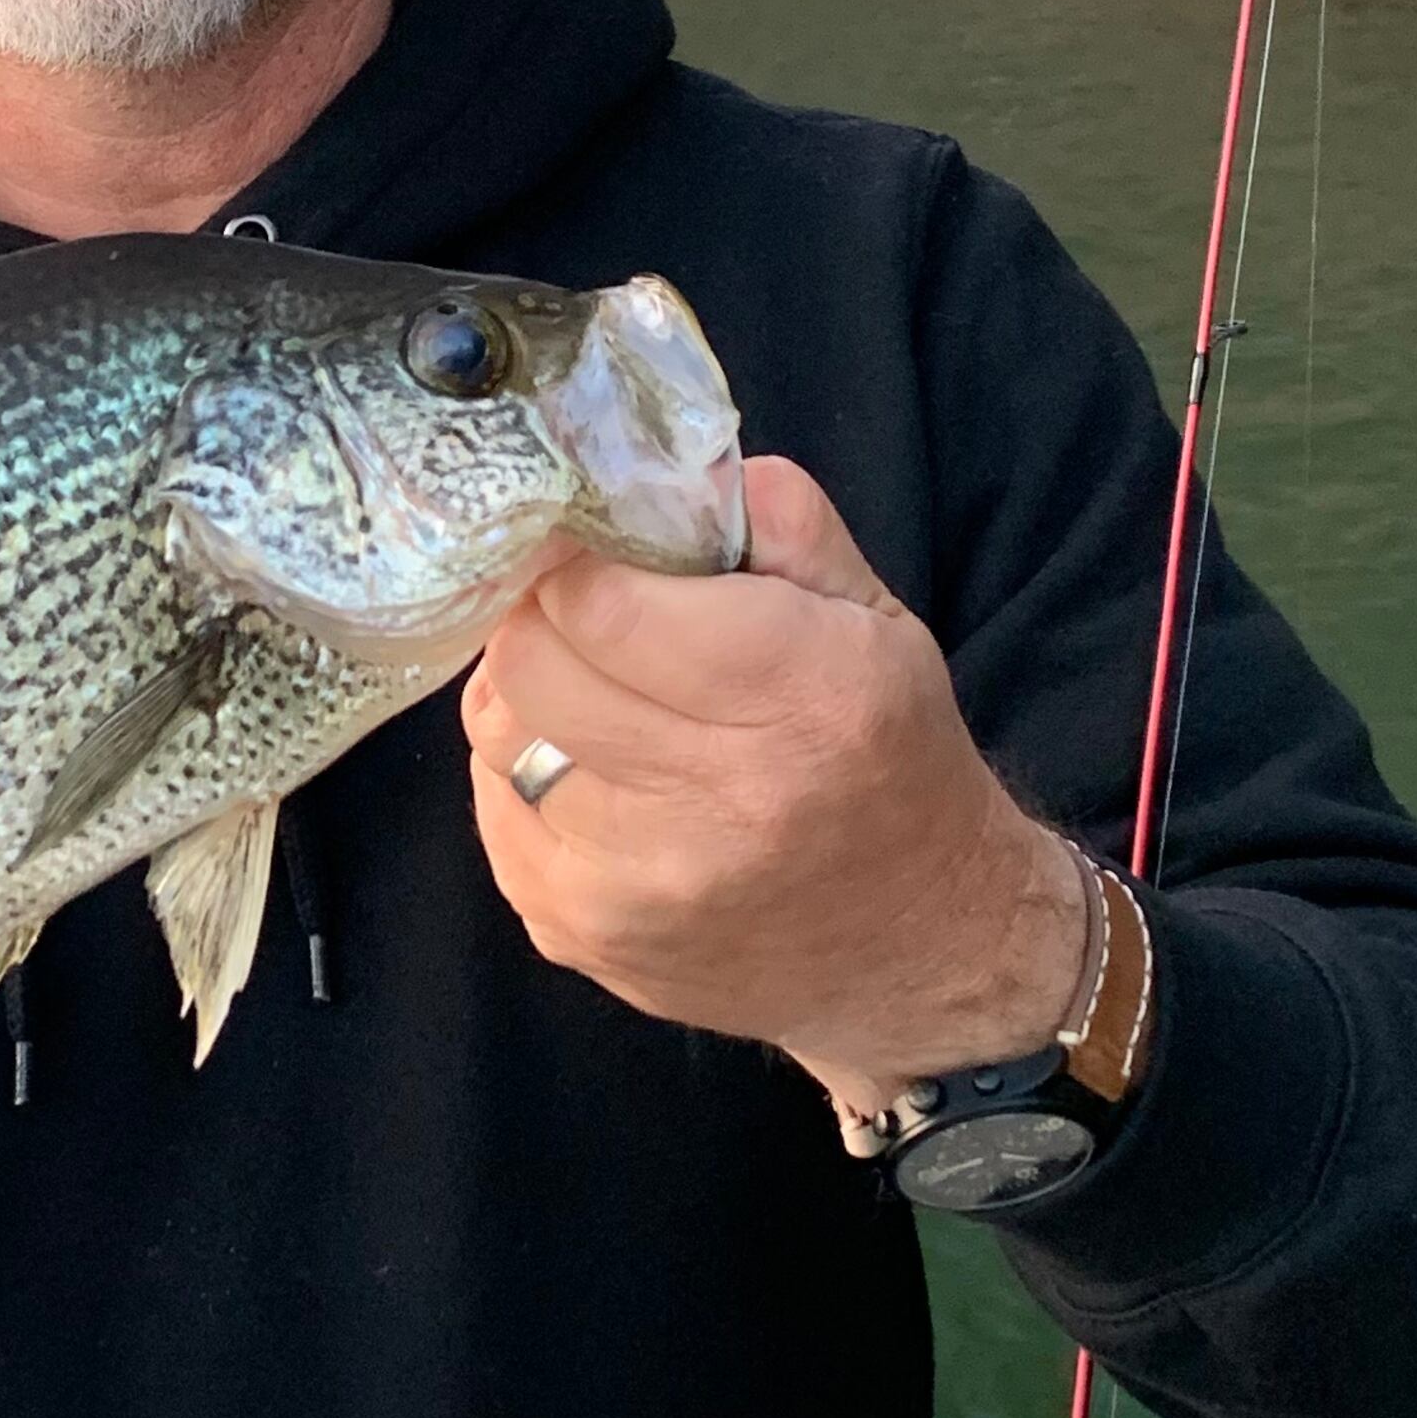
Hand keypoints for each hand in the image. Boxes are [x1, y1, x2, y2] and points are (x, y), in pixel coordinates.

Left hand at [459, 457, 1091, 1122]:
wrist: (921, 951)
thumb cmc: (892, 762)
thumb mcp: (876, 620)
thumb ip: (779, 524)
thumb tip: (655, 466)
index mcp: (801, 697)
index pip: (599, 601)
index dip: (580, 561)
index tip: (594, 553)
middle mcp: (716, 802)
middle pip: (529, 663)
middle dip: (546, 621)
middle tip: (587, 619)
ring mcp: (637, 886)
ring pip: (499, 737)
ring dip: (537, 704)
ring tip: (602, 704)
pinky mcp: (584, 936)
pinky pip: (495, 815)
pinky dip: (529, 780)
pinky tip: (597, 781)